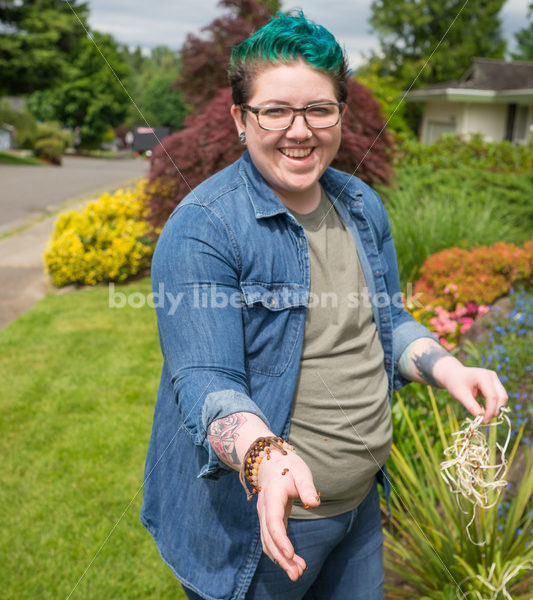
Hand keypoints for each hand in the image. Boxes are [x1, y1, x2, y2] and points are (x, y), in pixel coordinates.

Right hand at [255, 449, 319, 580]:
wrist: (271, 463)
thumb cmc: (289, 466)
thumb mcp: (301, 472)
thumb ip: (307, 487)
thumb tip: (315, 503)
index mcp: (272, 496)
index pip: (273, 521)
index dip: (280, 539)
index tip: (290, 554)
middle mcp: (264, 509)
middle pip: (269, 537)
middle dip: (281, 558)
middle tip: (297, 574)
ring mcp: (264, 516)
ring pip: (268, 542)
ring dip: (280, 559)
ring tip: (298, 573)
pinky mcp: (269, 521)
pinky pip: (271, 540)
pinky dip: (279, 553)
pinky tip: (292, 562)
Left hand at [433, 358, 507, 423]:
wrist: (452, 374)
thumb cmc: (455, 383)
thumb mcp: (460, 395)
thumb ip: (472, 406)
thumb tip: (482, 419)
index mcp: (483, 376)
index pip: (492, 396)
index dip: (490, 411)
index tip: (484, 421)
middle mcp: (492, 376)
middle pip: (502, 397)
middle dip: (496, 410)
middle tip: (485, 420)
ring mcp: (494, 380)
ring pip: (502, 398)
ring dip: (496, 409)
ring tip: (484, 416)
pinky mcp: (494, 385)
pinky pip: (499, 397)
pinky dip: (494, 406)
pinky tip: (485, 411)